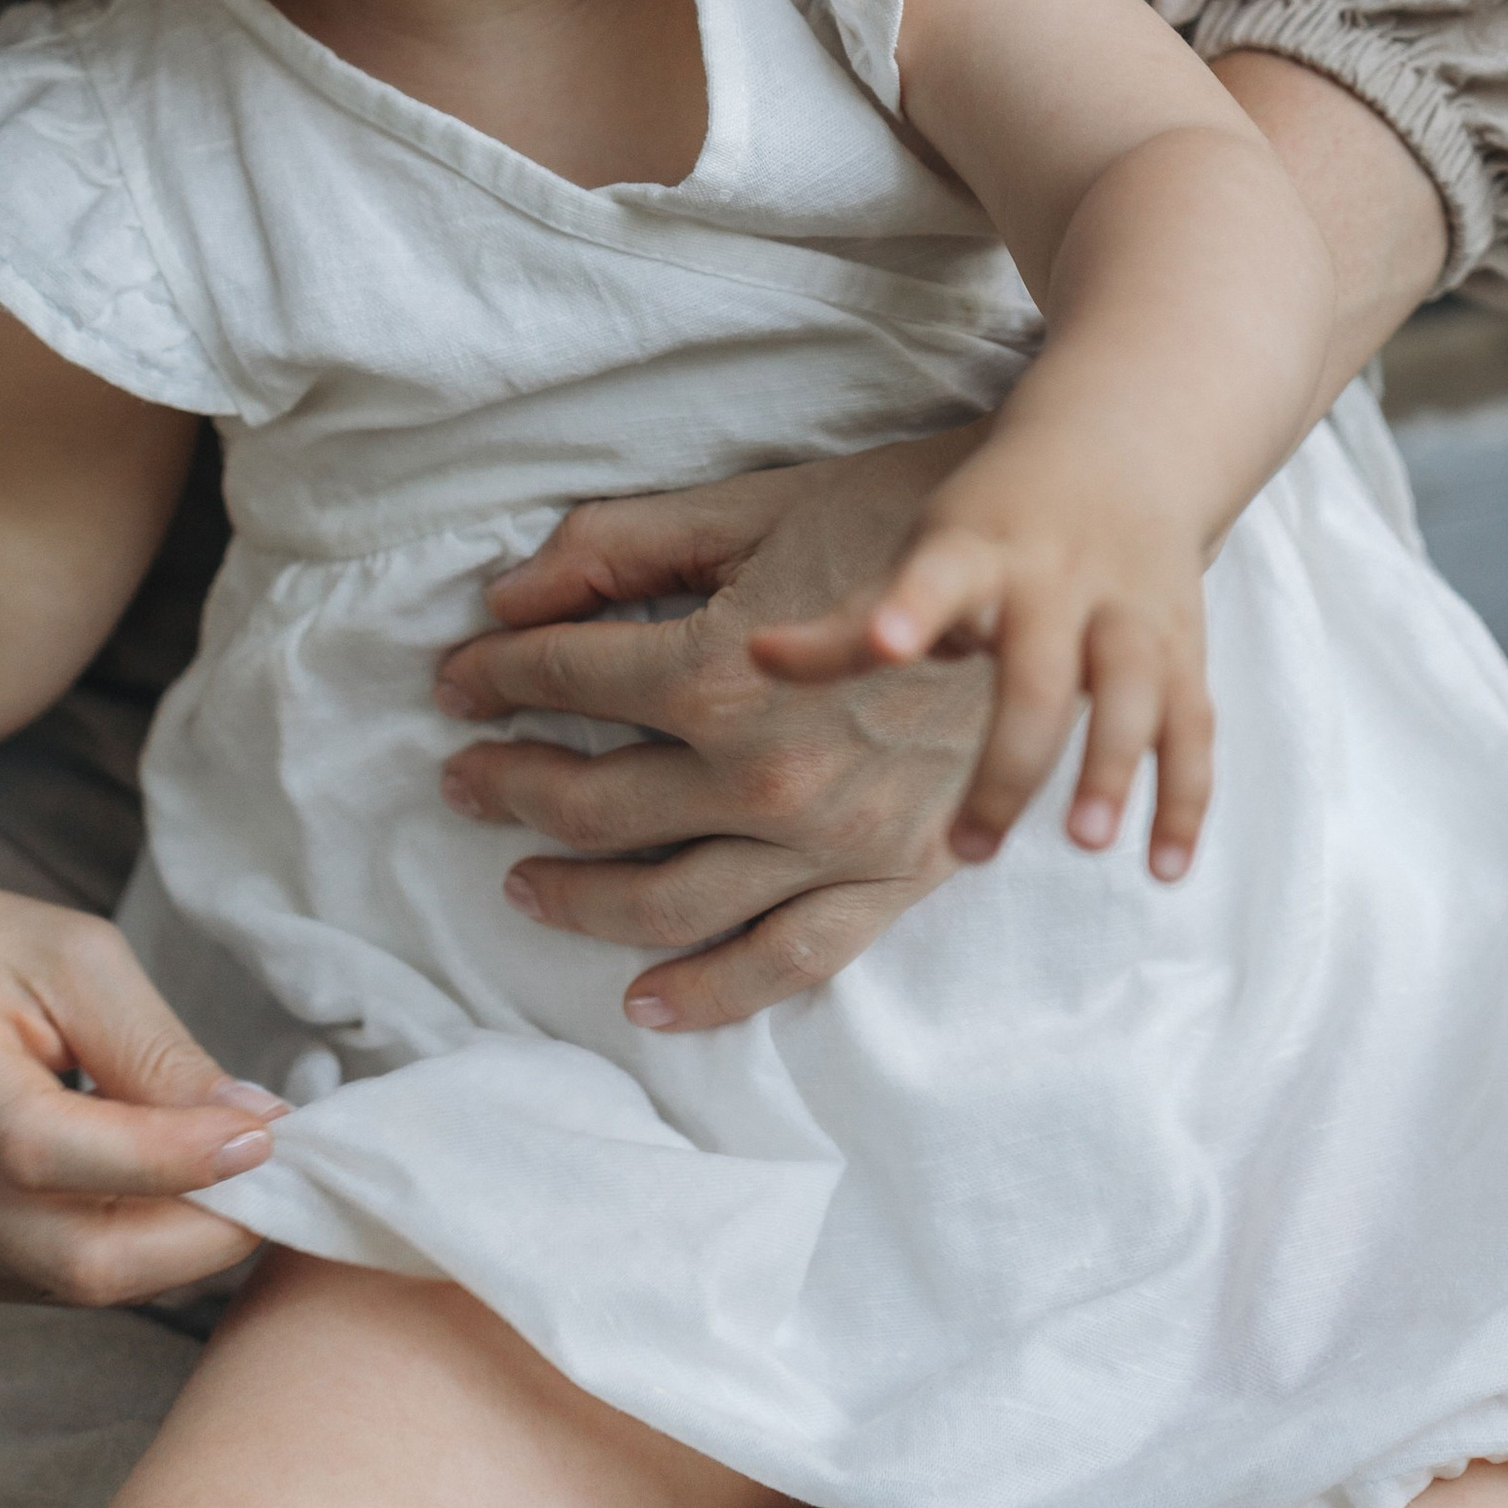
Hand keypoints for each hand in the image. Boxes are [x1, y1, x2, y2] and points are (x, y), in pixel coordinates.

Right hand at [0, 885, 285, 1310]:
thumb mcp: (68, 952)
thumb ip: (153, 1044)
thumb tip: (253, 1124)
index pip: (42, 1144)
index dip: (163, 1156)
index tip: (264, 1132)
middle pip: (71, 1254)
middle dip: (203, 1233)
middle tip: (285, 1177)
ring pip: (80, 1284)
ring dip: (185, 1247)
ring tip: (244, 1179)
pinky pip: (64, 1284)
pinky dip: (141, 1253)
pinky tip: (177, 1196)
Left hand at [434, 433, 995, 1031]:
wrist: (1052, 565)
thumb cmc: (901, 518)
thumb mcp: (753, 508)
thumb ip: (620, 549)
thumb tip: (508, 598)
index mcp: (723, 672)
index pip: (565, 680)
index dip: (494, 676)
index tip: (455, 681)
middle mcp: (765, 774)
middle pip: (594, 801)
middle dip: (510, 786)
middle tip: (463, 778)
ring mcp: (829, 842)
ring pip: (667, 899)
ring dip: (576, 896)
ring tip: (519, 882)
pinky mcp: (892, 879)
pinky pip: (787, 960)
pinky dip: (710, 991)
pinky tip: (646, 999)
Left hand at [753, 437, 1214, 879]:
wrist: (1123, 442)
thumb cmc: (990, 518)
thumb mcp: (923, 550)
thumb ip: (843, 620)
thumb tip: (755, 659)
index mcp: (978, 549)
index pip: (940, 575)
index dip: (910, 609)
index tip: (887, 644)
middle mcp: (1060, 583)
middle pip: (1039, 678)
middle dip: (1009, 763)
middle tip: (967, 852)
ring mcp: (1130, 617)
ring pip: (1131, 698)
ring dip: (1112, 772)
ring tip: (1083, 844)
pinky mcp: (1183, 651)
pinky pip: (1193, 729)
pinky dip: (1184, 798)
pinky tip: (1163, 869)